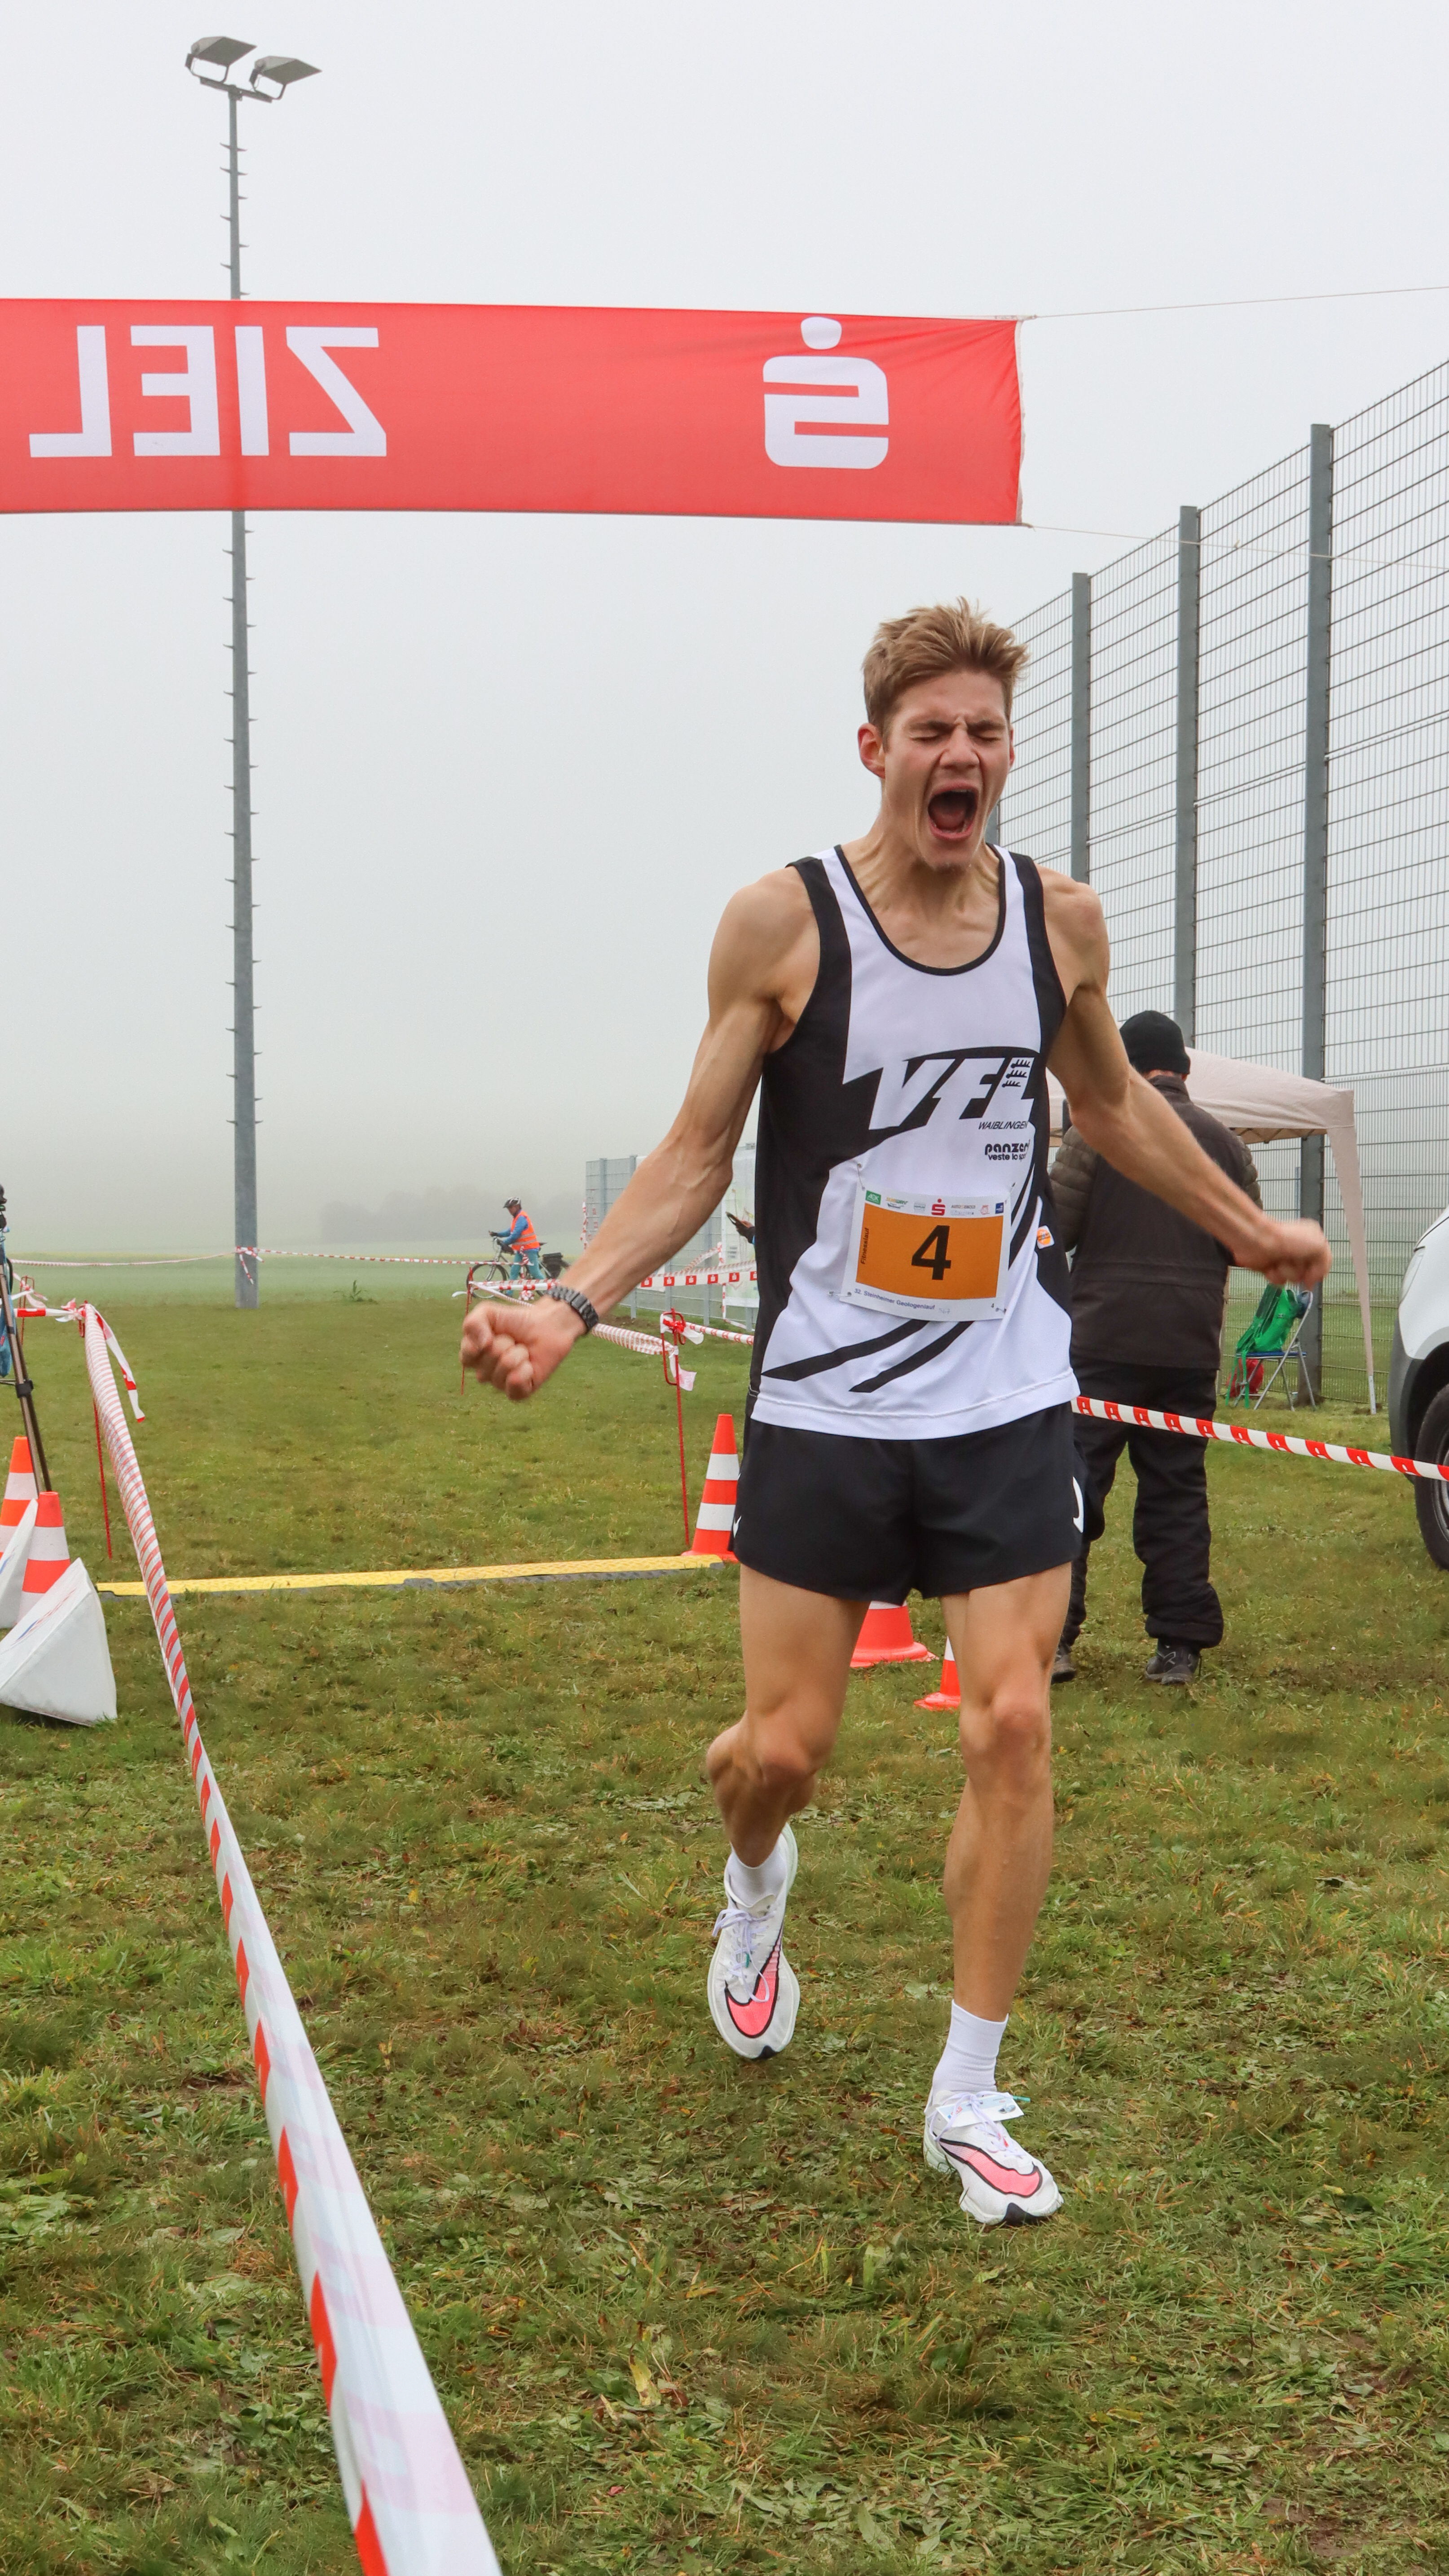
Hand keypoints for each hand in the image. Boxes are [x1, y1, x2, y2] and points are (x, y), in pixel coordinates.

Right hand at [461, 1295, 583, 1400]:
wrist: (546, 1325)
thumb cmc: (516, 1321)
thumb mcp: (487, 1313)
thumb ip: (473, 1323)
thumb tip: (480, 1345)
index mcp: (475, 1356)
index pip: (466, 1359)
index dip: (477, 1347)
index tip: (491, 1335)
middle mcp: (485, 1373)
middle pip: (483, 1368)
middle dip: (502, 1347)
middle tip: (512, 1340)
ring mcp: (501, 1384)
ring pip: (499, 1375)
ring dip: (516, 1356)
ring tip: (523, 1350)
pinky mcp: (519, 1392)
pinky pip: (515, 1384)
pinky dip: (524, 1370)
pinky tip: (530, 1365)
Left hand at [1244, 1216, 1331, 1287]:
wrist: (1258, 1240)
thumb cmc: (1286, 1238)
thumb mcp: (1318, 1245)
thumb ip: (1325, 1262)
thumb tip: (1314, 1279)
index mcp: (1311, 1240)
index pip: (1322, 1264)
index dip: (1318, 1271)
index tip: (1313, 1273)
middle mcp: (1299, 1250)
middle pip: (1308, 1274)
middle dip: (1300, 1271)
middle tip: (1294, 1260)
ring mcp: (1285, 1260)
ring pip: (1293, 1279)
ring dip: (1286, 1272)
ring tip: (1279, 1261)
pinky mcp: (1271, 1268)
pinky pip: (1279, 1281)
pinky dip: (1275, 1275)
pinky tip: (1270, 1266)